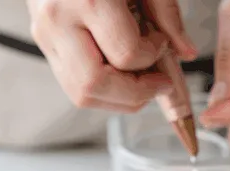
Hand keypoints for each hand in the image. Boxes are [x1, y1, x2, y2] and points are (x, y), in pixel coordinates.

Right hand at [28, 0, 198, 112]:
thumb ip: (166, 12)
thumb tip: (186, 52)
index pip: (126, 54)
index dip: (153, 57)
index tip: (162, 45)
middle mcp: (59, 20)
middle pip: (94, 84)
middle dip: (134, 95)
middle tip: (157, 84)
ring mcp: (46, 35)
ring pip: (80, 94)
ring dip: (117, 99)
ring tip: (139, 84)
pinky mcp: (43, 44)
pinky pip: (72, 84)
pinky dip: (101, 89)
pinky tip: (119, 75)